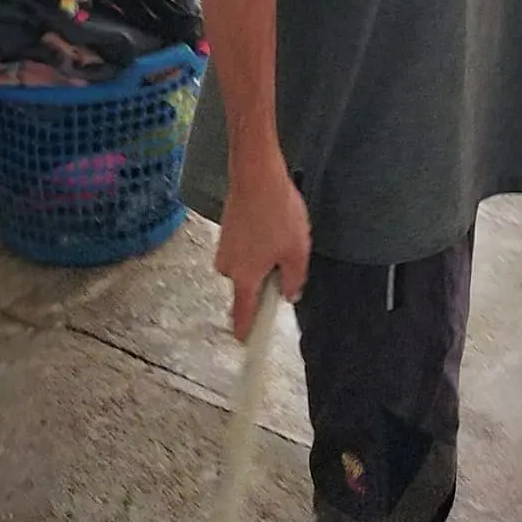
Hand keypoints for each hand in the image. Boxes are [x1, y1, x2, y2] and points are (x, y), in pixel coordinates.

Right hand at [216, 147, 310, 338]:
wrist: (255, 175)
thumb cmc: (277, 213)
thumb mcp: (297, 251)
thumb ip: (294, 279)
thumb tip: (289, 294)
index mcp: (244, 278)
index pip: (243, 316)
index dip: (247, 333)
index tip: (247, 346)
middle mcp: (228, 267)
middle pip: (248, 289)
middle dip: (267, 282)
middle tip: (287, 262)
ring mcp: (224, 249)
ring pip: (248, 267)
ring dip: (264, 260)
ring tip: (281, 235)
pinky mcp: (226, 233)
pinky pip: (244, 250)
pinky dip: (258, 244)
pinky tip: (271, 225)